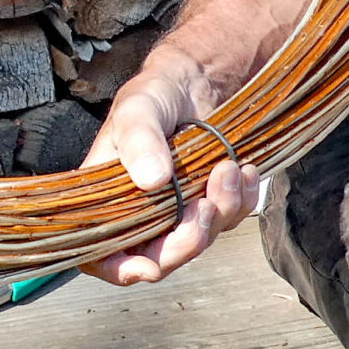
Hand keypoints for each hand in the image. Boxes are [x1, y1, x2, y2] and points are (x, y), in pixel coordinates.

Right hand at [80, 66, 261, 285]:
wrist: (196, 79)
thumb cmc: (154, 92)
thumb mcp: (137, 109)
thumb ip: (139, 141)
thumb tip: (151, 180)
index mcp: (107, 201)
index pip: (104, 255)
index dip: (121, 269)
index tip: (148, 266)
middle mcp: (139, 213)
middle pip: (158, 259)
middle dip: (186, 242)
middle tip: (205, 207)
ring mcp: (176, 211)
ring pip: (198, 241)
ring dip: (220, 212)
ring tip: (228, 169)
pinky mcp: (209, 203)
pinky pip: (228, 221)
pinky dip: (241, 202)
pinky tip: (244, 172)